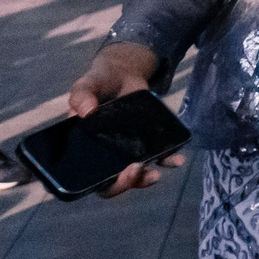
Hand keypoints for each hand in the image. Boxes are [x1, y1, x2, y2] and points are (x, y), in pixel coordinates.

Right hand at [66, 43, 175, 195]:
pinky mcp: (147, 141)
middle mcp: (106, 155)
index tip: (110, 179)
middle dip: (125, 183)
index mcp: (85, 150)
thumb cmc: (98, 83)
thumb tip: (86, 112)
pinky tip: (177, 159)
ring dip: (145, 179)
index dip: (99, 185)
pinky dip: (168, 160)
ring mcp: (128, 150)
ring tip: (154, 172)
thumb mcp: (86, 86)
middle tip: (135, 170)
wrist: (123, 73)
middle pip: (114, 182)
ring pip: (136, 175)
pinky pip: (158, 156)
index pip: (89, 179)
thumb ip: (81, 96)